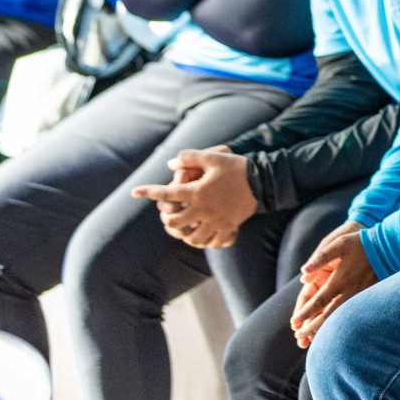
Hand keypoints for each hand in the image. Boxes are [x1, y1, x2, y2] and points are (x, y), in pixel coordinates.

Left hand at [130, 147, 256, 248]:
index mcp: (198, 192)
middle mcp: (204, 209)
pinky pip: (214, 242)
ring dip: (186, 234)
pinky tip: (206, 237)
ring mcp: (217, 221)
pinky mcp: (229, 227)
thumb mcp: (213, 157)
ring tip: (186, 229)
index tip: (135, 192)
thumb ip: (188, 158)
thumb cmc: (236, 167)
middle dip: (167, 219)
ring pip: (193, 238)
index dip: (148, 192)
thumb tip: (170, 165)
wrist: (264, 180)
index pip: (166, 194)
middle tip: (169, 215)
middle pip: (175, 222)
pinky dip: (208, 242)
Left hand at [290, 222, 377, 347]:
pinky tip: (333, 328)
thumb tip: (303, 272)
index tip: (294, 323)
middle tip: (299, 336)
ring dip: (325, 329)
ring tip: (312, 338)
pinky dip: (338, 324)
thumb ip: (320, 258)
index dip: (305, 314)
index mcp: (339, 280)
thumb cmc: (361, 243)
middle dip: (312, 328)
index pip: (318, 302)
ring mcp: (359, 296)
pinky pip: (349, 315)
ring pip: (339, 319)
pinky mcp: (366, 297)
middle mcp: (349, 291)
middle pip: (328, 316)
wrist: (389, 247)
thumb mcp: (339, 244)